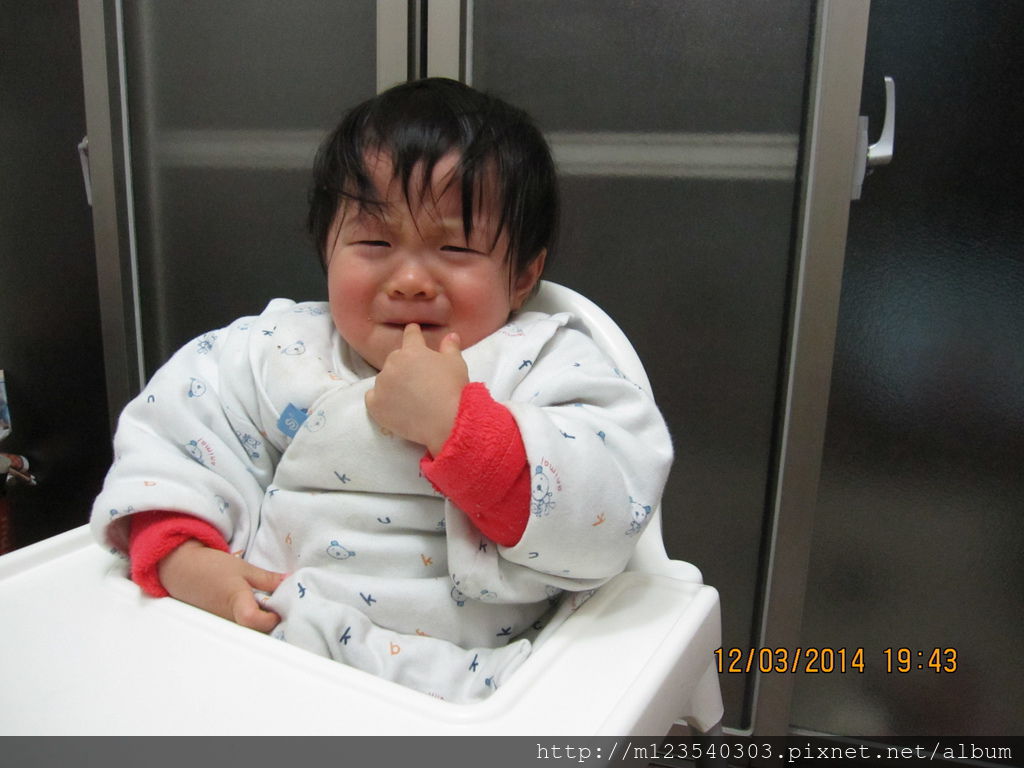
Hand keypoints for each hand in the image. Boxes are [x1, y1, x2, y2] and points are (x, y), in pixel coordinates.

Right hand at [157, 540, 285, 632]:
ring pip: (247, 632)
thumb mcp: (244, 568)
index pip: (254, 620)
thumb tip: (289, 582)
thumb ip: (267, 579)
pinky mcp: (218, 627)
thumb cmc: (212, 567)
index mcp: (236, 601)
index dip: (271, 618)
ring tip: (266, 610)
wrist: (183, 570)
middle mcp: (227, 619)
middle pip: (255, 632)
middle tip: (278, 609)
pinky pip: (238, 630)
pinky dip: (248, 625)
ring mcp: (221, 625)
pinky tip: (253, 613)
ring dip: (260, 624)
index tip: (279, 610)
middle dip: (270, 623)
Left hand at [365, 323, 468, 455]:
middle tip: (416, 379)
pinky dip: (380, 400)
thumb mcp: (456, 364)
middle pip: (395, 359)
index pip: (410, 335)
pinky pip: (372, 397)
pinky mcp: (375, 404)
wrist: (446, 420)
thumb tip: (451, 335)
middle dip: (404, 365)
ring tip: (407, 397)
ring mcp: (382, 383)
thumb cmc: (453, 389)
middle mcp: (393, 363)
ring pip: (384, 379)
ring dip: (392, 383)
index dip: (413, 333)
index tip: (413, 331)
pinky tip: (392, 406)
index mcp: (412, 350)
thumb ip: (450, 347)